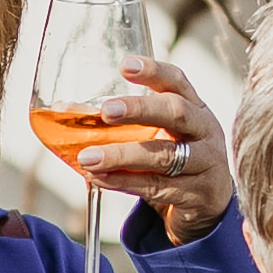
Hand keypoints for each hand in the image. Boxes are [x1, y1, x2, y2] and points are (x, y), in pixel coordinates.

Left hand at [69, 57, 234, 244]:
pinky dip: (125, 182)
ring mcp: (205, 164)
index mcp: (195, 108)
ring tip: (88, 157)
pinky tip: (100, 178)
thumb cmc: (175, 162)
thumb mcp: (160, 136)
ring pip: (164, 156)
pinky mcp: (197, 195)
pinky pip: (157, 187)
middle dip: (140, 109)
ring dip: (122, 155)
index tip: (126, 65)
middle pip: (176, 113)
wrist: (208, 206)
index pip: (177, 81)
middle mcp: (204, 131)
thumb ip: (124, 125)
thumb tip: (64, 110)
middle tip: (106, 111)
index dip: (153, 71)